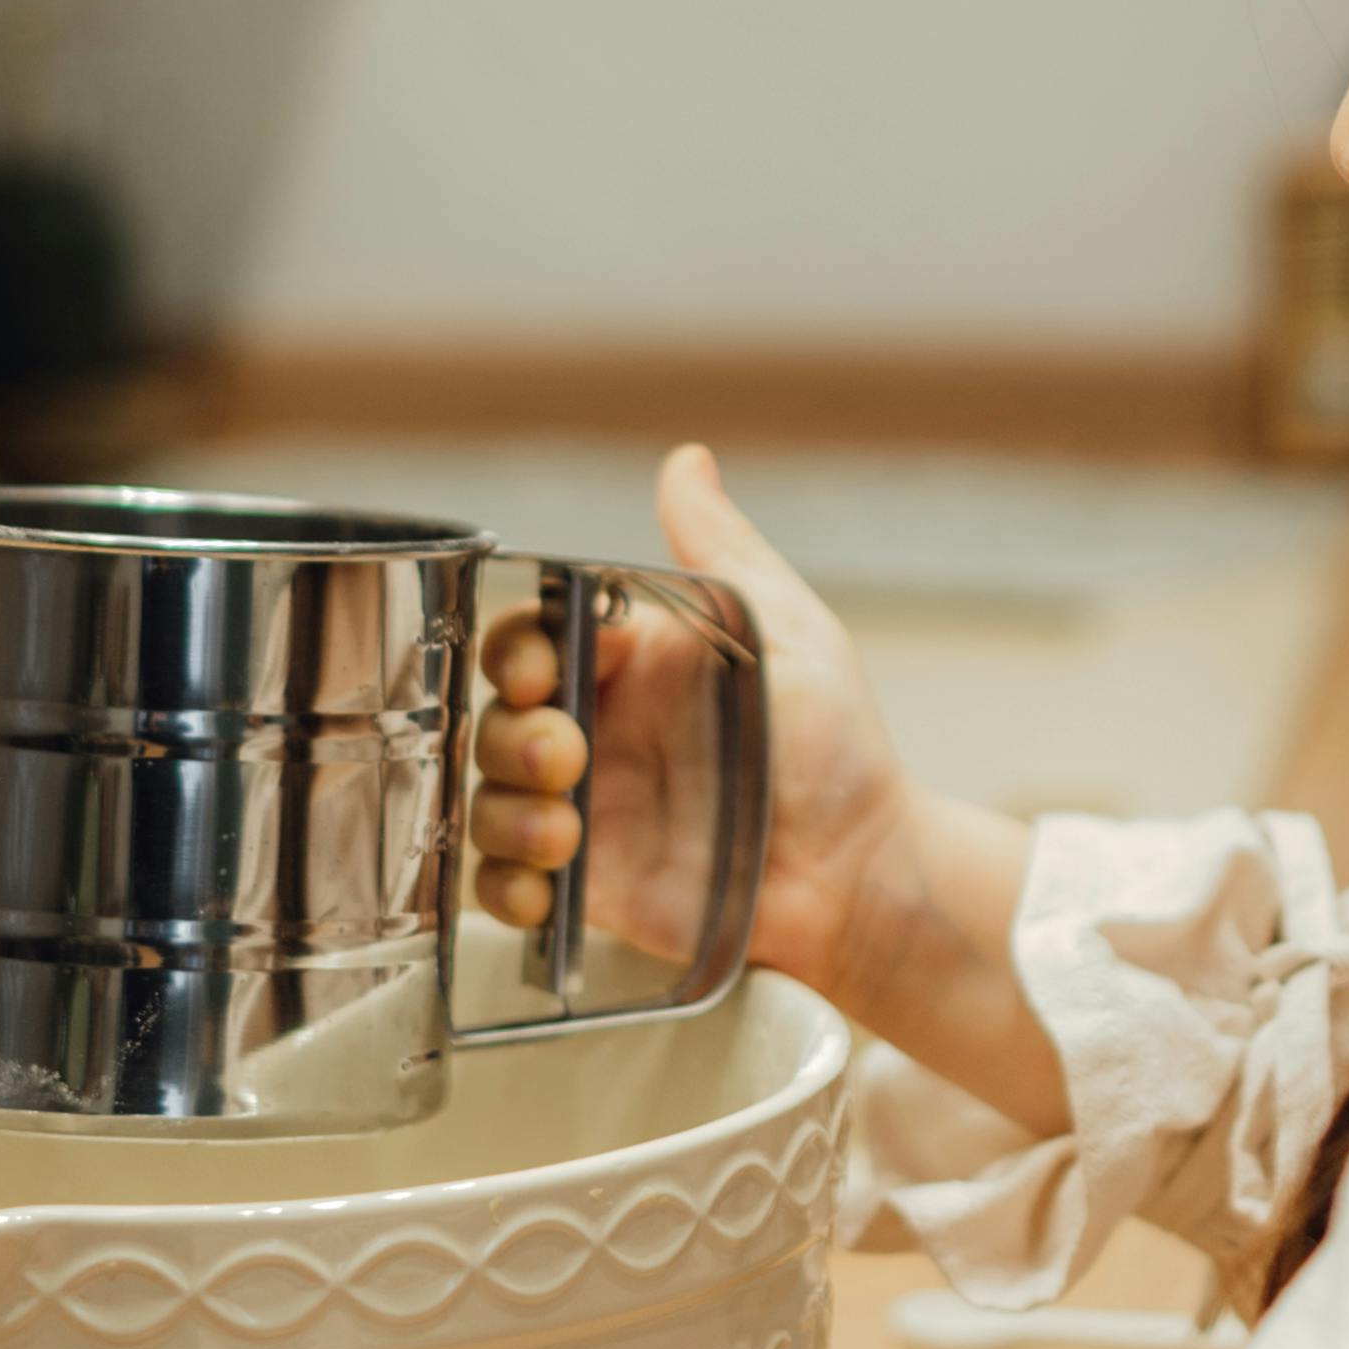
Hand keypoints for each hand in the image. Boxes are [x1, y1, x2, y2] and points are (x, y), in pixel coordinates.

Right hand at [471, 445, 1062, 1136]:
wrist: (862, 874)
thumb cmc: (839, 747)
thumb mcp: (786, 633)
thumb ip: (723, 551)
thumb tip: (686, 459)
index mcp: (629, 666)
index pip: (531, 638)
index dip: (519, 652)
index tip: (545, 673)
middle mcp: (594, 733)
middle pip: (494, 717)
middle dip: (511, 736)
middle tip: (565, 758)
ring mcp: (584, 812)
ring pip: (486, 799)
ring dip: (504, 815)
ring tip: (565, 835)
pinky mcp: (587, 889)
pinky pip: (504, 887)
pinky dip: (503, 889)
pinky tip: (545, 888)